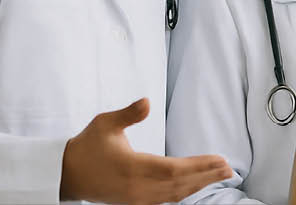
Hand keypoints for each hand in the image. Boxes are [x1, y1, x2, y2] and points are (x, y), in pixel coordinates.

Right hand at [60, 98, 232, 203]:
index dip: (199, 166)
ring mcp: (136, 198)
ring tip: (221, 175)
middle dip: (206, 176)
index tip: (220, 160)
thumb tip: (147, 101)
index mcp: (132, 167)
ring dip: (199, 185)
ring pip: (174, 194)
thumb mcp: (105, 123)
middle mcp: (137, 187)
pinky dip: (184, 193)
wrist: (66, 174)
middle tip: (229, 169)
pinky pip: (165, 199)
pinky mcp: (133, 203)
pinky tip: (196, 186)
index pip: (173, 169)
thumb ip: (128, 114)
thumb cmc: (87, 145)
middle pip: (179, 185)